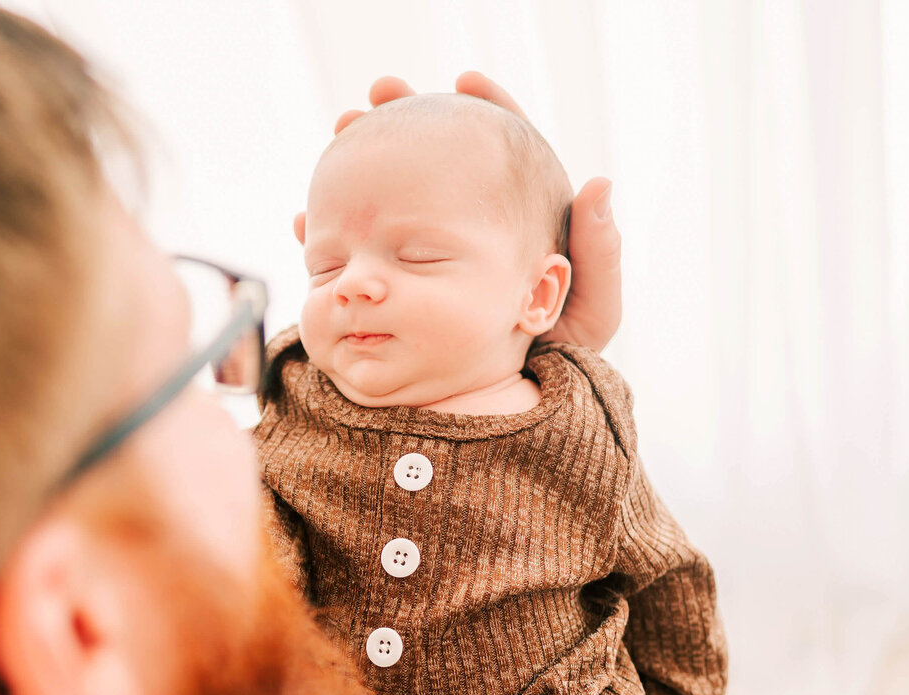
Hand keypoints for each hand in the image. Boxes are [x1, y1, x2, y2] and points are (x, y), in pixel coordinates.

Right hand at [294, 72, 622, 352]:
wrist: (512, 400)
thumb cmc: (560, 359)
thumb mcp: (590, 313)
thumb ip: (599, 255)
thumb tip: (599, 183)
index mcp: (519, 217)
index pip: (503, 146)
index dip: (488, 108)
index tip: (465, 80)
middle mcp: (467, 223)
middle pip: (436, 155)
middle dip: (406, 118)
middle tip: (380, 93)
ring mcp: (426, 248)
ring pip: (392, 191)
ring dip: (361, 159)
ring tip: (340, 131)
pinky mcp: (396, 279)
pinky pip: (360, 246)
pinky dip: (333, 227)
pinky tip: (309, 216)